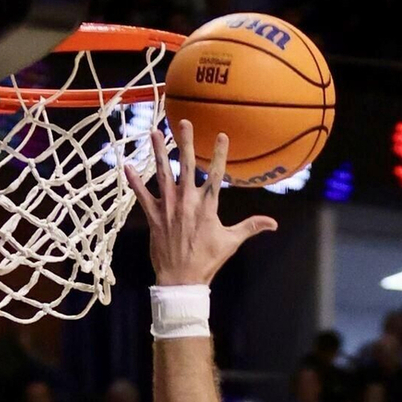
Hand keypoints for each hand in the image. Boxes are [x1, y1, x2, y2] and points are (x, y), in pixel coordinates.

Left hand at [124, 125, 277, 288]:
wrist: (181, 279)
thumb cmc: (207, 261)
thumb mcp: (231, 242)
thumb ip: (251, 227)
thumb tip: (274, 223)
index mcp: (207, 206)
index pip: (216, 174)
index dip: (219, 154)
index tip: (221, 135)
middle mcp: (187, 201)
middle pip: (187, 165)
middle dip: (185, 142)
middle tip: (183, 122)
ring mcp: (168, 207)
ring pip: (163, 173)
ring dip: (158, 152)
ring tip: (154, 132)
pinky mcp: (153, 216)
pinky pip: (142, 194)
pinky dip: (134, 180)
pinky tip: (127, 165)